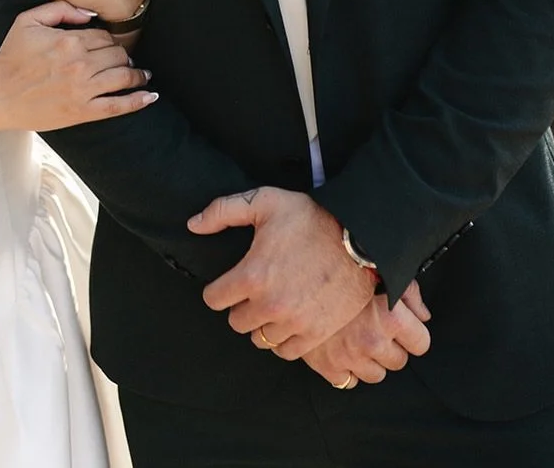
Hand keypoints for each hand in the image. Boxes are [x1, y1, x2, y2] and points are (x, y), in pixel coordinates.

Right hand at [0, 0, 156, 131]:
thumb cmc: (11, 56)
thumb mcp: (28, 20)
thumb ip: (60, 9)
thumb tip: (90, 13)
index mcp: (69, 40)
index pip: (104, 35)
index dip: (107, 40)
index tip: (107, 45)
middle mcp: (80, 63)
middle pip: (117, 54)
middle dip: (122, 56)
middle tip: (123, 60)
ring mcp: (83, 89)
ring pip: (123, 76)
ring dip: (137, 75)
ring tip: (143, 75)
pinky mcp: (83, 112)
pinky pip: (118, 106)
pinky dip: (137, 101)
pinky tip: (150, 96)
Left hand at [189, 187, 375, 356]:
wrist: (360, 238)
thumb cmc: (310, 217)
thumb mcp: (264, 202)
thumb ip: (222, 212)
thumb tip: (193, 225)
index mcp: (252, 275)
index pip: (214, 299)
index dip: (218, 289)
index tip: (229, 283)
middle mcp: (270, 305)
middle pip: (236, 322)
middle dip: (240, 306)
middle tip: (253, 291)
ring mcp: (295, 323)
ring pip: (260, 339)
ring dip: (262, 324)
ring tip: (272, 304)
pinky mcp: (316, 334)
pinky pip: (286, 351)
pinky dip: (283, 340)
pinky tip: (288, 320)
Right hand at [299, 282, 431, 388]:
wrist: (296, 271)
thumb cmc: (341, 265)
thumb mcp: (382, 269)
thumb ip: (409, 292)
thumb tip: (423, 316)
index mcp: (390, 318)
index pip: (421, 343)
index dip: (413, 334)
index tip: (402, 327)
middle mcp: (372, 340)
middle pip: (399, 361)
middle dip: (391, 346)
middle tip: (375, 328)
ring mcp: (349, 356)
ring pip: (376, 375)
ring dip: (370, 360)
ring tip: (357, 338)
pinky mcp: (326, 366)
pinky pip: (348, 381)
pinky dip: (346, 369)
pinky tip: (340, 349)